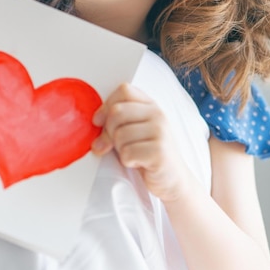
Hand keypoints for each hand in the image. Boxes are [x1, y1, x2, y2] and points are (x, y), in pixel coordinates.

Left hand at [91, 83, 190, 200]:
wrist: (173, 179)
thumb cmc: (149, 153)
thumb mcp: (134, 129)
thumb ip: (117, 119)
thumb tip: (95, 121)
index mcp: (150, 105)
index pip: (124, 90)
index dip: (106, 105)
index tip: (99, 120)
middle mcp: (158, 115)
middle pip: (117, 112)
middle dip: (108, 131)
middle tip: (115, 144)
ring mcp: (160, 132)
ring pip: (119, 134)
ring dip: (119, 149)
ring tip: (132, 153)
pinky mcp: (159, 152)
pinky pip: (127, 152)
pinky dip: (127, 161)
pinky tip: (138, 162)